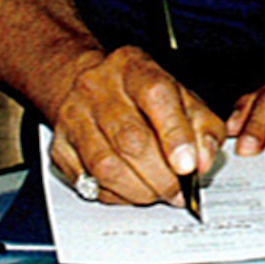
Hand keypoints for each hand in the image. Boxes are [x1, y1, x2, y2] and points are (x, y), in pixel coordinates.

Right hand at [45, 45, 224, 206]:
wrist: (90, 82)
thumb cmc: (143, 93)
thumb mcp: (182, 95)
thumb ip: (203, 126)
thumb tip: (204, 162)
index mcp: (136, 68)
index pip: (157, 97)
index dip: (175, 135)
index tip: (189, 166)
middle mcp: (100, 89)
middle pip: (130, 139)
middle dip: (160, 176)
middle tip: (179, 193)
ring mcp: (75, 117)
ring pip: (106, 166)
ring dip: (138, 190)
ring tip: (158, 195)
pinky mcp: (60, 146)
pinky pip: (87, 181)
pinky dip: (115, 195)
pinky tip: (131, 192)